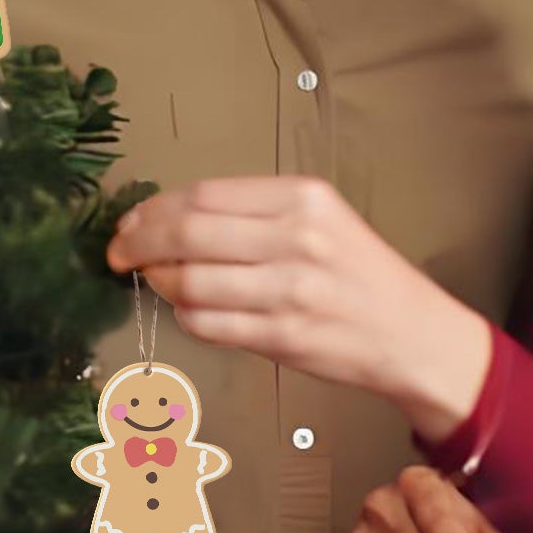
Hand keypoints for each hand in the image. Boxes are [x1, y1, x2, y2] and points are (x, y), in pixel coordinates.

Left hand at [106, 177, 491, 436]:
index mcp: (303, 198)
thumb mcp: (320, 220)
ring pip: (190, 282)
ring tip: (156, 282)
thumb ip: (254, 214)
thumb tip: (170, 218)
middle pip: (188, 232)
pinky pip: (208, 324)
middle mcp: (296, 238)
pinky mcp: (283, 338)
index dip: (154, 209)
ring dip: (159, 283)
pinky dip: (185, 316)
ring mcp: (290, 291)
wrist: (413, 334)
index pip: (204, 194)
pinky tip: (188, 309)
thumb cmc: (361, 275)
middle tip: (118, 252)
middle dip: (138, 242)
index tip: (131, 221)